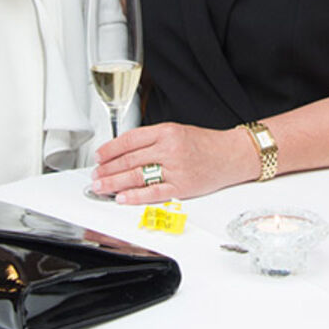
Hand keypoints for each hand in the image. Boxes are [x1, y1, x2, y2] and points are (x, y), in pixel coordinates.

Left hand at [92, 122, 248, 204]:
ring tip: (100, 186)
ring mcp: (176, 169)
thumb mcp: (177, 131)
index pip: (130, 140)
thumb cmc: (206, 144)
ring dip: (114, 183)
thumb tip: (123, 152)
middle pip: (129, 159)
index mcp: (167, 131)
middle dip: (107, 169)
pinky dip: (134, 196)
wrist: (233, 154)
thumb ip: (152, 140)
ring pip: (136, 176)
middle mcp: (170, 148)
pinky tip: (122, 197)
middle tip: (95, 175)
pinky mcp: (182, 187)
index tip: (99, 156)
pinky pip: (153, 192)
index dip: (110, 149)